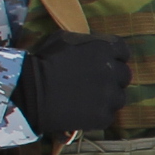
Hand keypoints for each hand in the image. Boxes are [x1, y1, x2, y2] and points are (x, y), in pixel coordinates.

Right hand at [14, 33, 133, 137]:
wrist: (30, 92)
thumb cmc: (44, 61)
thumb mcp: (64, 39)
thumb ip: (87, 41)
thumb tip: (96, 44)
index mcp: (104, 48)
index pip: (123, 51)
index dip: (115, 57)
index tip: (105, 63)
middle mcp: (112, 70)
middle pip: (124, 75)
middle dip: (113, 77)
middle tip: (95, 83)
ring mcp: (109, 95)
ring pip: (118, 97)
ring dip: (107, 97)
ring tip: (87, 99)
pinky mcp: (103, 116)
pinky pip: (108, 115)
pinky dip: (97, 114)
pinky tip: (82, 111)